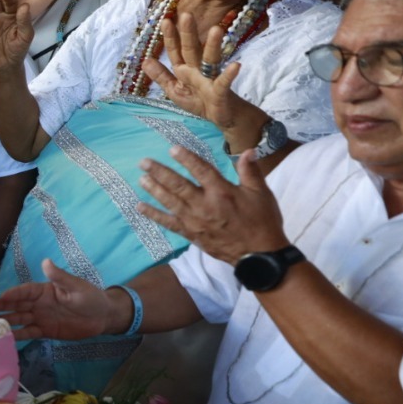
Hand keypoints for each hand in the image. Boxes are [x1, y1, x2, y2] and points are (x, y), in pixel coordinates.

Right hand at [0, 258, 115, 340]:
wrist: (104, 317)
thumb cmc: (91, 297)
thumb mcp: (76, 286)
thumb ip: (59, 277)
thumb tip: (45, 262)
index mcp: (44, 290)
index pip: (24, 292)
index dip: (13, 295)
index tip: (0, 298)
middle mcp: (39, 304)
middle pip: (16, 305)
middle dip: (1, 307)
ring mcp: (40, 318)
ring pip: (19, 319)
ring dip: (5, 322)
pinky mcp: (45, 331)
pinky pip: (28, 333)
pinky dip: (17, 336)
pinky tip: (5, 338)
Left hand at [136, 146, 287, 263]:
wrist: (259, 254)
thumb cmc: (262, 221)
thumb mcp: (261, 194)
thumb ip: (250, 172)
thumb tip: (248, 150)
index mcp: (222, 192)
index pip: (201, 170)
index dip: (186, 158)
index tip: (172, 149)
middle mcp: (205, 205)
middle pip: (178, 185)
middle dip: (160, 172)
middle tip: (144, 162)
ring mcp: (195, 220)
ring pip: (170, 202)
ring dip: (154, 189)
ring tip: (141, 178)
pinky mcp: (191, 234)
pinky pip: (168, 223)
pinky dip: (154, 215)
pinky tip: (140, 207)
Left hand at [141, 12, 263, 143]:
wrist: (222, 116)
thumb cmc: (199, 100)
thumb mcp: (175, 90)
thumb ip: (161, 76)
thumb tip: (145, 60)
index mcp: (185, 69)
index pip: (176, 51)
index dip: (170, 37)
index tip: (165, 20)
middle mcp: (197, 70)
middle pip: (192, 49)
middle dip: (188, 33)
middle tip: (186, 14)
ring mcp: (210, 79)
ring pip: (211, 59)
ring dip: (213, 45)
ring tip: (216, 30)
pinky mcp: (220, 92)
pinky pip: (224, 82)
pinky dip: (229, 74)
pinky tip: (236, 65)